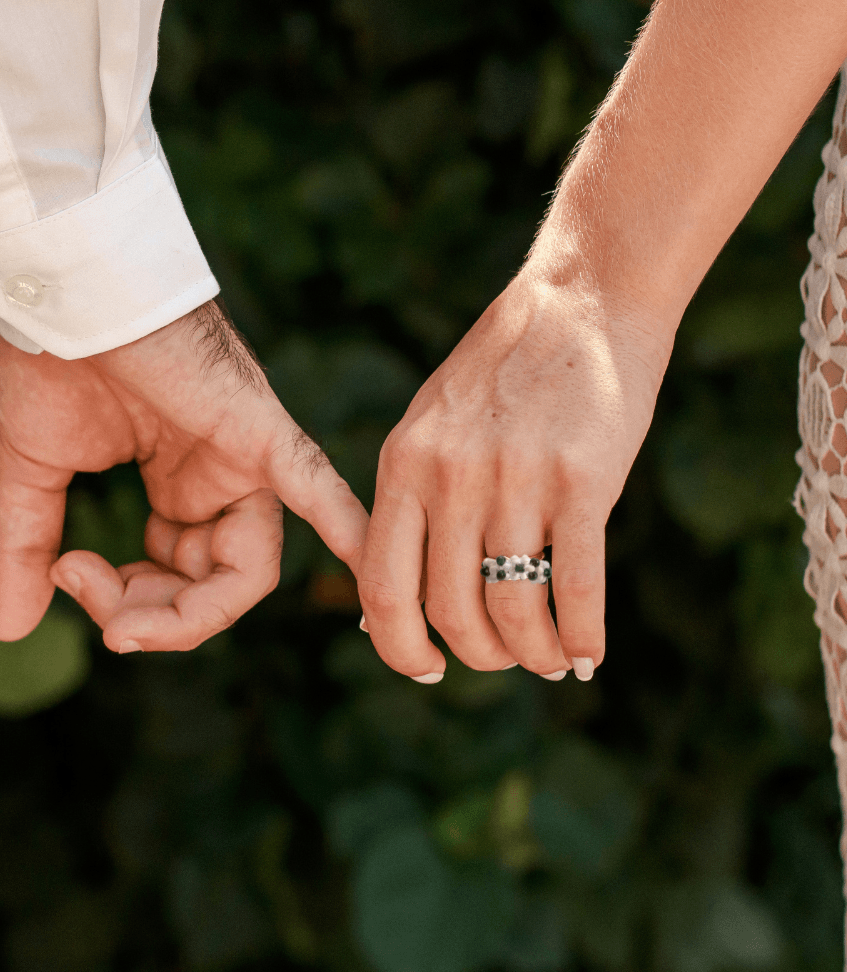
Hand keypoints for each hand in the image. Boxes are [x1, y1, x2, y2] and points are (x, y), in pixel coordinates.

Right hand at [0, 301, 367, 651]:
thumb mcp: (35, 473)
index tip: (66, 579)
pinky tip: (375, 591)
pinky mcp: (259, 431)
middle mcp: (219, 478)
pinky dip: (347, 535)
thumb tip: (9, 628)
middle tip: (104, 618)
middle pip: (214, 585)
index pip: (176, 578)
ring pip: (251, 567)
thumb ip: (27, 548)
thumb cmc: (50, 361)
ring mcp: (244, 457)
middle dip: (154, 617)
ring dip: (190, 613)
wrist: (60, 290)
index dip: (127, 603)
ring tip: (124, 621)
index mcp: (177, 485)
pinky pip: (315, 488)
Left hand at [356, 269, 669, 681]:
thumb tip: (396, 595)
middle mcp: (450, 476)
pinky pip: (575, 588)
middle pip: (450, 610)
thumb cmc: (504, 372)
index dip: (400, 647)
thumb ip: (412, 499)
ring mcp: (515, 478)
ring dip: (531, 654)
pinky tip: (587, 654)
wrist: (581, 301)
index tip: (427, 670)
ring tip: (547, 660)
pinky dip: (581, 637)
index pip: (383, 588)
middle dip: (479, 655)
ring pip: (513, 609)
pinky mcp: (583, 479)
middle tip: (503, 659)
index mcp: (403, 463)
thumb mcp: (431, 424)